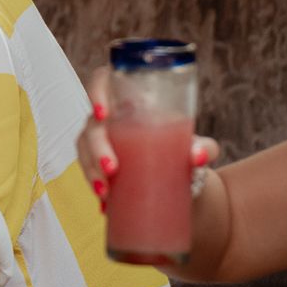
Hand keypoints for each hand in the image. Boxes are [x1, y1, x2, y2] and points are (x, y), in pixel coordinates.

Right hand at [75, 66, 219, 211]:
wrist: (187, 185)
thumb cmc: (188, 154)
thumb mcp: (200, 149)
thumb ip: (204, 148)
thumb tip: (196, 156)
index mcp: (133, 102)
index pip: (104, 81)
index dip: (96, 91)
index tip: (103, 113)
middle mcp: (113, 119)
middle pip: (93, 123)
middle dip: (96, 147)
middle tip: (111, 169)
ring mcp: (104, 142)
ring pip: (83, 148)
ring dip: (89, 169)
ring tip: (104, 192)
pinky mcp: (101, 166)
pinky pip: (88, 171)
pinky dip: (95, 186)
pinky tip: (104, 204)